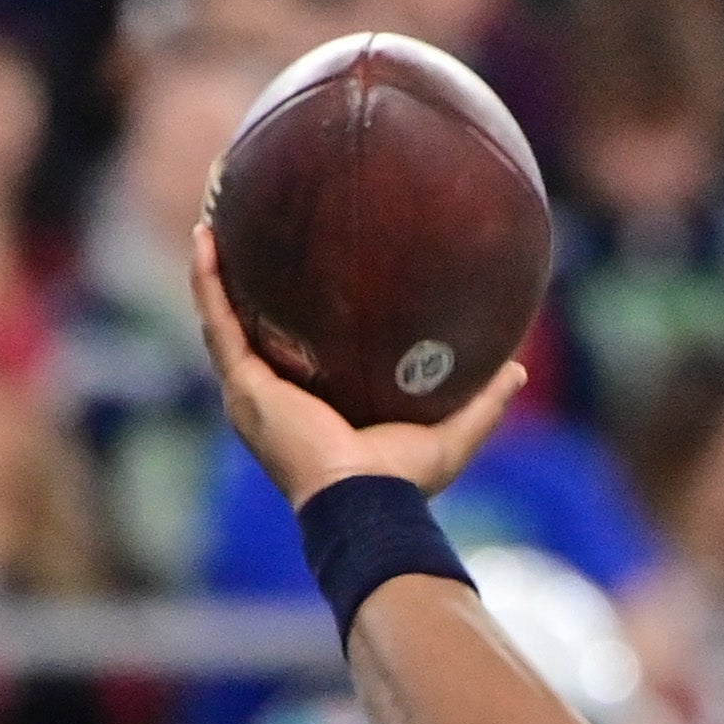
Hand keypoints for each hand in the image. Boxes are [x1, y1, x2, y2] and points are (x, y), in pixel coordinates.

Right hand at [188, 223, 524, 507]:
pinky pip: (218, 321)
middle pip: (248, 331)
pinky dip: (208, 281)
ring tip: (210, 221)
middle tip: (245, 235)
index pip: (291, 354)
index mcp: (308, 408)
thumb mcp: (450, 434)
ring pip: (222, 320)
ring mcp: (253, 391)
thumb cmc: (403, 481)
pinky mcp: (245, 384)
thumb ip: (483, 401)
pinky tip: (206, 238)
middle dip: (241, 287)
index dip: (287, 319)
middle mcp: (272, 399)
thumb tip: (517, 369)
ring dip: (212, 272)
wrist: (366, 501)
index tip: (297, 278)